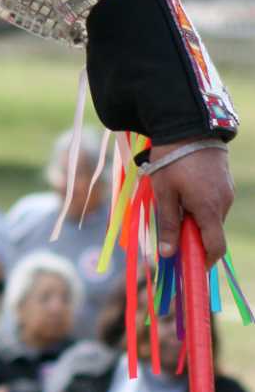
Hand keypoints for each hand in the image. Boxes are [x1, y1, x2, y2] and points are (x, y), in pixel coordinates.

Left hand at [150, 142, 232, 264]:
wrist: (188, 125)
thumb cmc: (171, 160)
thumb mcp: (164, 193)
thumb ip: (168, 224)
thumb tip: (169, 254)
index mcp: (209, 209)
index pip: (215, 247)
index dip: (204, 261)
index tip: (190, 266)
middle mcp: (223, 203)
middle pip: (211, 232)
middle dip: (193, 238)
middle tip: (171, 234)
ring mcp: (227, 191)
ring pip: (212, 217)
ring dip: (195, 220)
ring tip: (174, 206)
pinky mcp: (225, 182)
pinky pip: (214, 203)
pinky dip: (201, 207)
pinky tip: (184, 195)